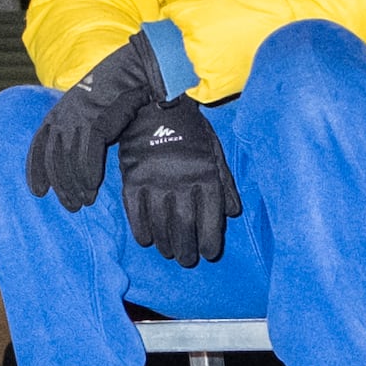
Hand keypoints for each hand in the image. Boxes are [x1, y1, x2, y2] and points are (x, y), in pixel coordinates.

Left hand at [27, 35, 168, 213]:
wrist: (137, 69)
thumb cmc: (119, 92)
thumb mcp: (93, 111)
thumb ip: (82, 132)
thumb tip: (78, 159)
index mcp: (59, 111)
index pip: (40, 144)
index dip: (36, 169)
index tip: (38, 191)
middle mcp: (64, 114)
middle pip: (54, 158)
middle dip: (61, 185)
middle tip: (70, 205)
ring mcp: (79, 116)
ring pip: (69, 159)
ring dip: (74, 184)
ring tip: (83, 202)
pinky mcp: (97, 119)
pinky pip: (87, 153)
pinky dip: (88, 173)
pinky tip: (92, 188)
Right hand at [119, 87, 240, 266]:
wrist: (156, 105)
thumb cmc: (191, 132)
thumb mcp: (215, 153)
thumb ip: (225, 184)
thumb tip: (233, 213)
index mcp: (205, 175)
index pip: (210, 218)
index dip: (209, 241)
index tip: (208, 254)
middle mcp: (181, 181)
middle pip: (184, 226)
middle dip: (186, 249)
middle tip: (187, 260)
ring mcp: (155, 181)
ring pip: (160, 224)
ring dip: (165, 244)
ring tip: (169, 252)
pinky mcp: (132, 179)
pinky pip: (136, 213)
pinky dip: (141, 230)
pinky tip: (146, 240)